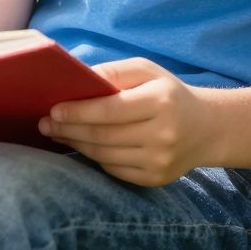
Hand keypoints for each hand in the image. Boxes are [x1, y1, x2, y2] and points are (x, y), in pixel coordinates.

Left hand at [37, 57, 209, 186]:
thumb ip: (113, 72)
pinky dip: (93, 158)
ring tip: (56, 133)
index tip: (53, 109)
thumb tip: (78, 79)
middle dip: (68, 129)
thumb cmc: (168, 93)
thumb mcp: (146, 71)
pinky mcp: (155, 179)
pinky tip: (80, 145)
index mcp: (160, 103)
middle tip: (44, 123)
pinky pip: (114, 170)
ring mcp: (159, 161)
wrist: (206, 128)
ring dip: (76, 144)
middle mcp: (162, 135)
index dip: (78, 112)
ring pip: (105, 156)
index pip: (110, 110)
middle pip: (103, 136)